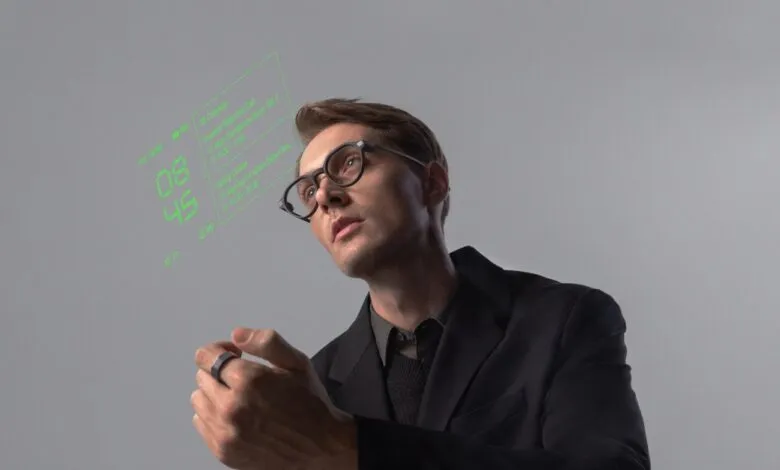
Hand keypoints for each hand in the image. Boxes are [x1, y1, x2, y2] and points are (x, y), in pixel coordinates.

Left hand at [191, 328, 356, 469]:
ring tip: (239, 398)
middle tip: (242, 378)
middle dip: (219, 372)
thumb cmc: (310, 402)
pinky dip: (214, 416)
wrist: (320, 447)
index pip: (207, 356)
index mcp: (248, 380)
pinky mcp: (223, 450)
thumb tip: (236, 335)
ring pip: (199, 401)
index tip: (235, 354)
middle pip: (202, 377)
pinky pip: (201, 424)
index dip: (219, 350)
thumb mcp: (297, 363)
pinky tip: (237, 417)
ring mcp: (225, 432)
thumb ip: (266, 342)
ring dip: (214, 394)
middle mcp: (231, 407)